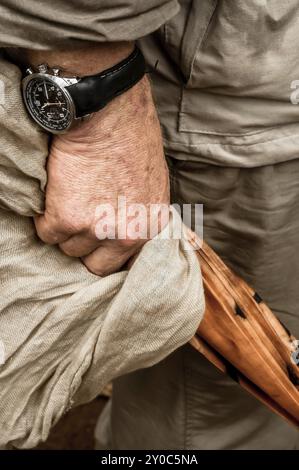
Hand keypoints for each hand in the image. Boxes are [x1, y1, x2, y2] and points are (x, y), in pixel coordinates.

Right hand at [34, 76, 169, 275]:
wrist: (109, 112)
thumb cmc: (132, 137)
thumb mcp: (152, 183)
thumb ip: (138, 214)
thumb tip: (121, 228)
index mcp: (151, 226)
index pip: (123, 261)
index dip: (105, 250)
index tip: (95, 241)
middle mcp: (127, 234)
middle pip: (95, 264)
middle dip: (84, 244)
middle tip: (78, 220)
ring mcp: (96, 228)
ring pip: (68, 248)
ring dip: (64, 228)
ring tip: (68, 199)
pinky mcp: (67, 217)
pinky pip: (46, 232)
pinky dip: (44, 216)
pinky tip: (56, 193)